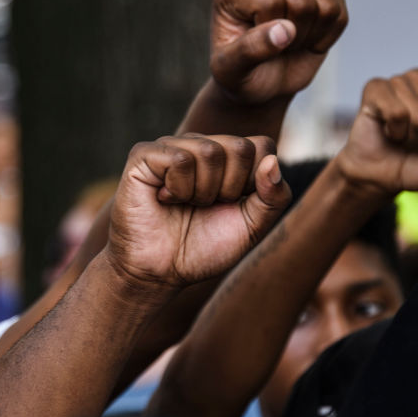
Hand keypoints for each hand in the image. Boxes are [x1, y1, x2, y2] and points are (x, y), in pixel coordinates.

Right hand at [107, 134, 290, 286]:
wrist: (160, 272)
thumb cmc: (204, 248)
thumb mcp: (252, 227)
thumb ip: (273, 197)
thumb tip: (271, 161)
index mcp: (227, 156)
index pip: (262, 146)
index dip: (254, 183)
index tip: (231, 204)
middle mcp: (200, 144)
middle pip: (240, 147)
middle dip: (229, 189)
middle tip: (205, 206)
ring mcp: (172, 146)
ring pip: (210, 151)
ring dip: (202, 192)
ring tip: (184, 203)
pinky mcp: (144, 154)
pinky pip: (180, 160)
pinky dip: (178, 189)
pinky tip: (165, 199)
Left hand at [210, 0, 346, 103]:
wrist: (261, 78)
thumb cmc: (241, 74)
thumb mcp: (233, 72)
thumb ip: (250, 50)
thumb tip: (284, 30)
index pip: (271, 3)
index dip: (271, 35)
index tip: (257, 47)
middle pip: (302, 2)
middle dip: (294, 37)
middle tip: (276, 46)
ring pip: (326, 6)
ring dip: (312, 35)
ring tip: (290, 41)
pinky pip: (340, 11)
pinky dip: (328, 34)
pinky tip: (306, 36)